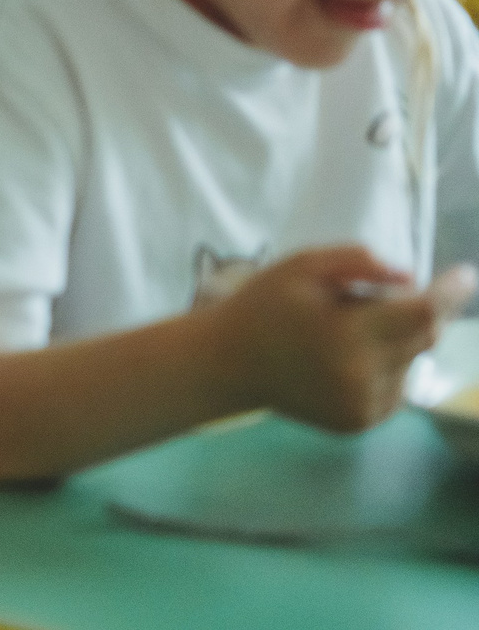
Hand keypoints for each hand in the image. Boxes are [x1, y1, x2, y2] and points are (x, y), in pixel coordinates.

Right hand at [208, 247, 473, 431]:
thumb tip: (409, 278)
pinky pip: (398, 387)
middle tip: (376, 298)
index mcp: (346, 334)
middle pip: (423, 338)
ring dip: (396, 341)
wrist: (229, 364)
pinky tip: (346, 359)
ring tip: (346, 332)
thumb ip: (355, 261)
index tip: (464, 275)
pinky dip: (386, 367)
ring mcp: (363, 405)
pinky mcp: (361, 422)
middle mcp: (362, 376)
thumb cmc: (263, 306)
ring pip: (412, 363)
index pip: (421, 313)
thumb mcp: (300, 266)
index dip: (448, 293)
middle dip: (416, 312)